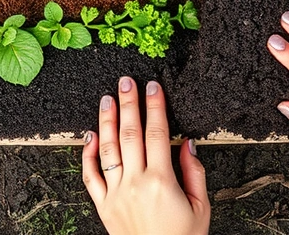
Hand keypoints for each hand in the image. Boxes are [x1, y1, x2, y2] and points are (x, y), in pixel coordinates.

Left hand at [82, 77, 209, 234]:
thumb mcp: (201, 206)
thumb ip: (194, 171)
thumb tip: (186, 141)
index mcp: (162, 181)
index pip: (156, 133)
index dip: (155, 106)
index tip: (153, 87)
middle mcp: (135, 183)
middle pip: (130, 133)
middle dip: (129, 104)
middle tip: (126, 82)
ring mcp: (116, 193)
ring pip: (108, 149)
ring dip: (107, 121)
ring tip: (107, 99)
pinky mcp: (103, 205)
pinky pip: (90, 175)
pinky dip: (88, 154)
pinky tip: (91, 136)